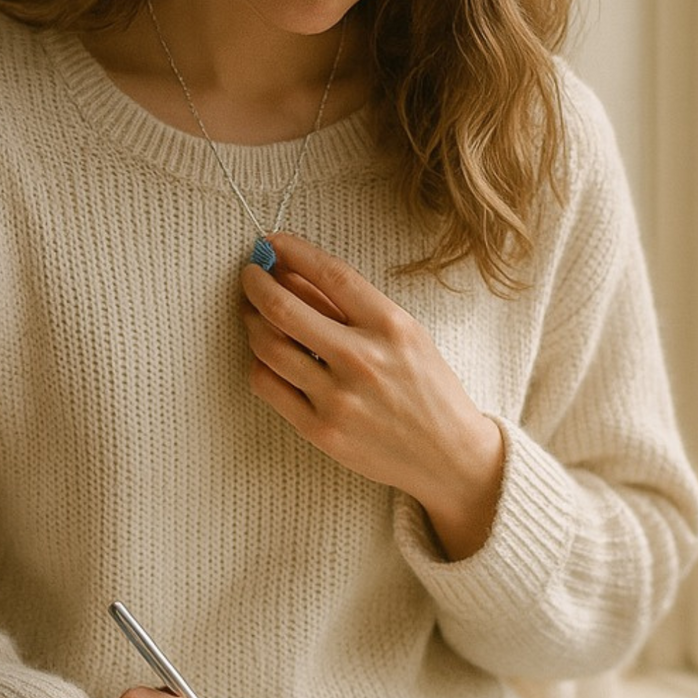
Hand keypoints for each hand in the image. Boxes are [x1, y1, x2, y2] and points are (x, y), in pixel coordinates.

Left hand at [239, 233, 503, 559]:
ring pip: (269, 347)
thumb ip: (351, 308)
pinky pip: (268, 386)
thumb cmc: (426, 388)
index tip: (271, 242)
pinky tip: (266, 355)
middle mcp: (363, 360)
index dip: (294, 251)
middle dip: (256, 283)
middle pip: (285, 309)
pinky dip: (259, 363)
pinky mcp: (321, 431)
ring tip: (253, 313)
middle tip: (249, 274)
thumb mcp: (405, 335)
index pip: (331, 274)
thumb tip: (293, 274)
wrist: (448, 455)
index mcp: (391, 327)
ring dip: (252, 322)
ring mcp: (339, 398)